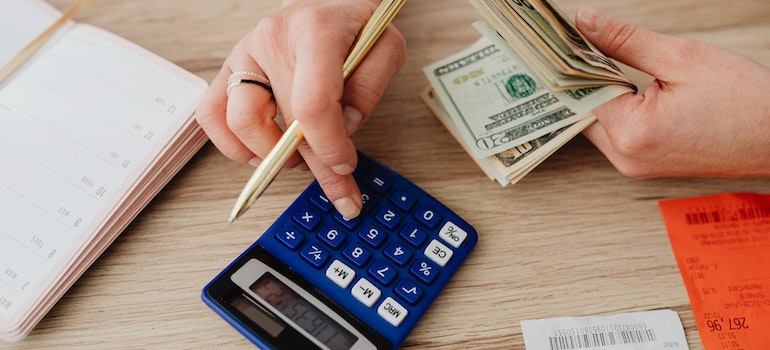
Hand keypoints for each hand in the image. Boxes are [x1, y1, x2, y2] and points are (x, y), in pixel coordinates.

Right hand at [195, 0, 405, 217]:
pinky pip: (211, 116)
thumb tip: (343, 130)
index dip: (329, 147)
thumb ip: (370, 89)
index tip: (345, 166)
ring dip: (270, 156)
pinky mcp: (230, 70)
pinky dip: (233, 145)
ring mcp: (245, 55)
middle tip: (337, 184)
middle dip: (312, 165)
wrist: (329, 4)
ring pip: (238, 123)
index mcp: (314, 31)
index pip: (313, 103)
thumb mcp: (385, 48)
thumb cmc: (355, 26)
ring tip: (300, 159)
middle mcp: (271, 40)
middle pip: (281, 122)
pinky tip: (263, 152)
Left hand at [575, 7, 769, 177]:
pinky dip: (615, 107)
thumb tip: (584, 22)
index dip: (572, 60)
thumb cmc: (744, 99)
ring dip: (599, 91)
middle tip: (578, 42)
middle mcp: (625, 158)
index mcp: (631, 134)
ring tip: (604, 58)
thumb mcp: (681, 57)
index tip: (563, 37)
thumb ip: (624, 40)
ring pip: (597, 121)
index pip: (581, 91)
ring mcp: (634, 165)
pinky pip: (615, 132)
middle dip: (583, 76)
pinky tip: (622, 83)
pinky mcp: (644, 165)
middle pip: (583, 110)